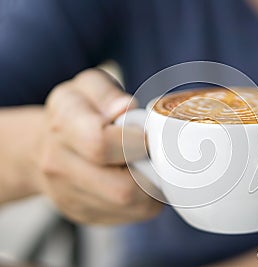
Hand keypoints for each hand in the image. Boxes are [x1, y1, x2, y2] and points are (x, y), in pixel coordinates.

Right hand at [36, 69, 161, 223]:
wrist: (44, 149)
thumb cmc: (76, 115)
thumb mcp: (88, 87)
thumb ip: (107, 93)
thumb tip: (126, 109)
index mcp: (63, 124)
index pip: (99, 143)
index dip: (135, 142)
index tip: (145, 136)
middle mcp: (60, 165)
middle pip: (121, 188)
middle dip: (150, 173)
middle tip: (152, 155)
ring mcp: (69, 196)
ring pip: (130, 207)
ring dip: (151, 188)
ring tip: (145, 165)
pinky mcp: (83, 214)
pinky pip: (129, 215)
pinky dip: (144, 200)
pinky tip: (137, 180)